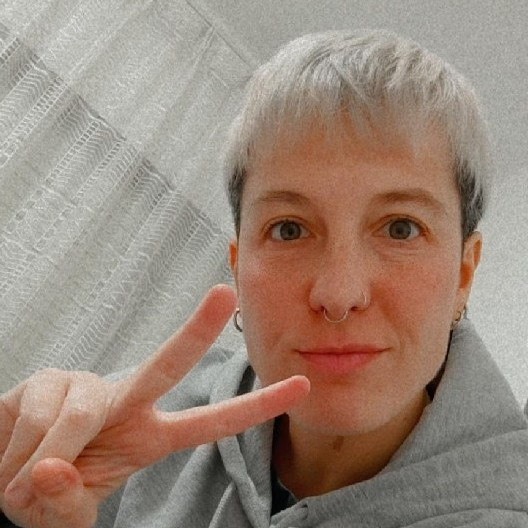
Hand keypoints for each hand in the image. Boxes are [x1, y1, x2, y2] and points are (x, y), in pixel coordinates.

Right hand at [0, 285, 309, 527]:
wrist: (2, 466)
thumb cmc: (45, 488)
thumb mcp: (65, 513)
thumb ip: (68, 505)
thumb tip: (53, 468)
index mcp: (148, 436)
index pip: (210, 423)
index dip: (255, 408)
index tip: (299, 386)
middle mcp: (126, 402)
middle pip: (167, 363)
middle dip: (197, 330)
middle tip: (224, 295)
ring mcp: (87, 386)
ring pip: (80, 413)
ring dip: (44, 459)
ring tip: (25, 478)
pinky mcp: (47, 379)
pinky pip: (42, 414)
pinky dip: (19, 452)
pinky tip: (13, 454)